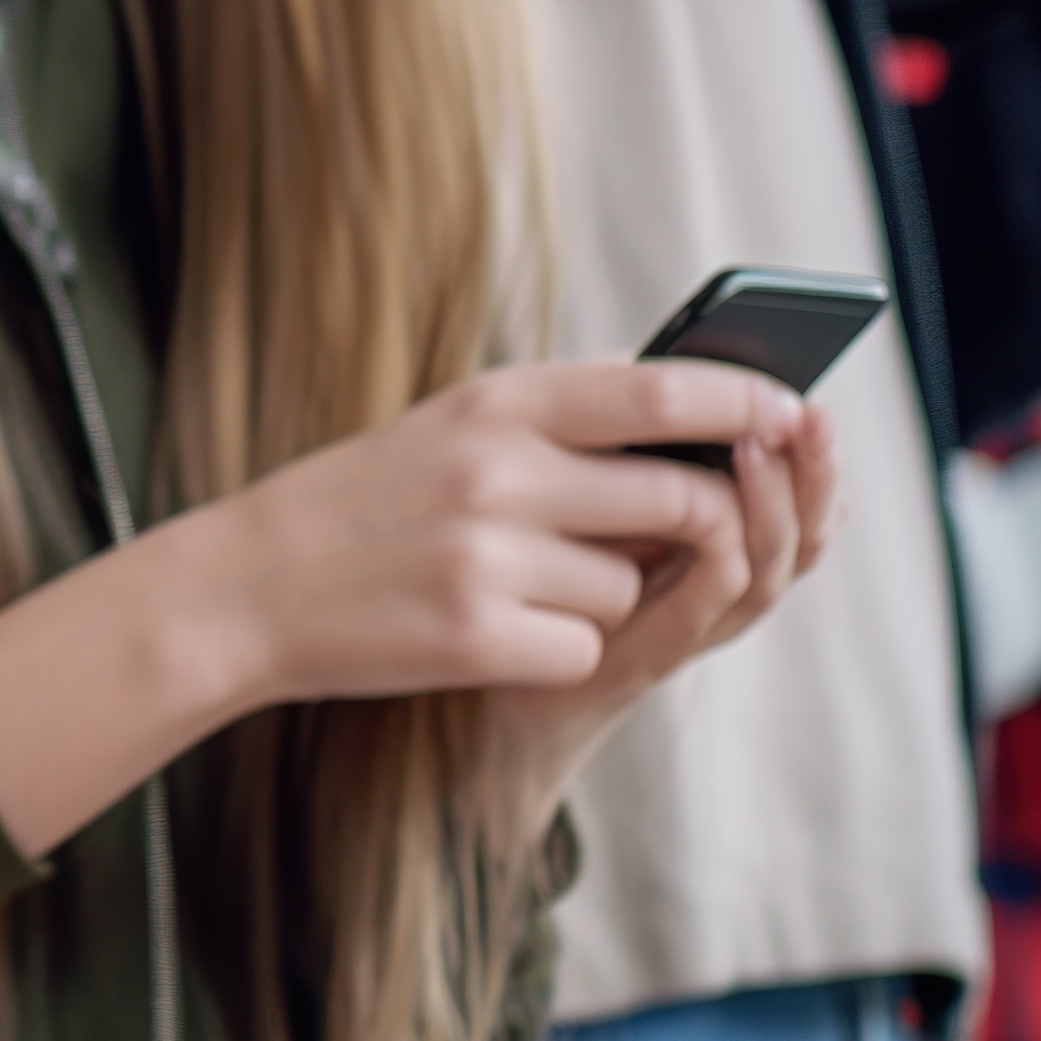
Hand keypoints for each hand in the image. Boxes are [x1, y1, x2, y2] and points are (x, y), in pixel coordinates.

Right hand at [0, 362, 797, 861]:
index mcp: (492, 403)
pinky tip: (493, 634)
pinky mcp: (479, 639)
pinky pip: (588, 651)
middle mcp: (495, 471)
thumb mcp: (450, 431)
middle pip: (679, 499)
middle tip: (679, 538)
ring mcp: (487, 558)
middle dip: (701, 526)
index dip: (744, 400)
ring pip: (636, 587)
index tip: (796, 410)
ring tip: (523, 588)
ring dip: (607, 599)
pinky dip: (561, 651)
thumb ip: (561, 427)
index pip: (657, 389)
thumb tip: (705, 435)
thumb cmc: (364, 505)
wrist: (244, 587)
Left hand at [474, 398, 828, 832]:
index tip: (809, 399)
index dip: (811, 459)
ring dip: (770, 512)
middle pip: (797, 538)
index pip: (792, 502)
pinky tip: (718, 526)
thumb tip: (651, 358)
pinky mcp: (626, 663)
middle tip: (810, 417)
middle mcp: (701, 590)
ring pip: (759, 574)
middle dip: (813, 478)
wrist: (441, 660)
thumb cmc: (502, 563)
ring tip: (757, 449)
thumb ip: (606, 442)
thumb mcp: (559, 485)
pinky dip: (716, 569)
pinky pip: (697, 617)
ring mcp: (670, 628)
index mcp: (696, 541)